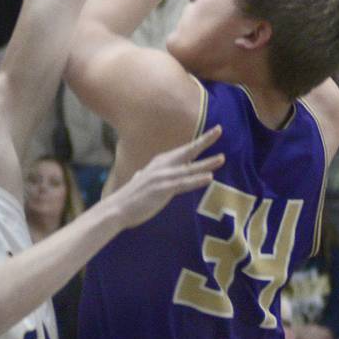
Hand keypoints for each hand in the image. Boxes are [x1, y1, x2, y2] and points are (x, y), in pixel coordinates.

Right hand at [110, 125, 224, 228]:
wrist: (116, 208)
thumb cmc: (129, 198)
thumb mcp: (138, 182)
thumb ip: (142, 177)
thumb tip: (138, 175)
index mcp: (158, 164)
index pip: (182, 151)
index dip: (196, 143)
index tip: (210, 133)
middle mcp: (161, 166)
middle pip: (187, 151)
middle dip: (204, 141)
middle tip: (219, 129)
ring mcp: (162, 177)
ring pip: (189, 168)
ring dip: (206, 163)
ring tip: (221, 158)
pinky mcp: (162, 189)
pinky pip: (183, 184)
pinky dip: (196, 180)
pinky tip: (209, 177)